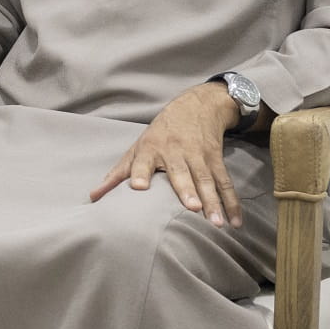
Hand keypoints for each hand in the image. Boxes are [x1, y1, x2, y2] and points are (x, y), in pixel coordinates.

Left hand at [88, 82, 242, 226]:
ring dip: (213, 201)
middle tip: (192, 208)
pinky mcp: (216, 158)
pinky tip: (236, 221)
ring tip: (216, 223)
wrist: (196, 106)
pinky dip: (232, 202)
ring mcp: (198, 155)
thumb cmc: (160, 133)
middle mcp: (174, 151)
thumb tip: (93, 196)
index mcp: (150, 148)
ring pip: (206, 180)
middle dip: (187, 189)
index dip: (140, 172)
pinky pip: (225, 182)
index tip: (139, 187)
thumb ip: (117, 173)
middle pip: (181, 172)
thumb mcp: (137, 147)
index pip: (142, 161)